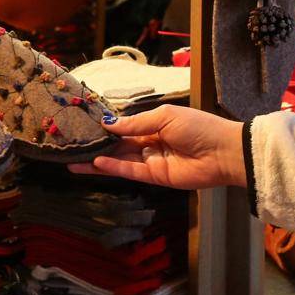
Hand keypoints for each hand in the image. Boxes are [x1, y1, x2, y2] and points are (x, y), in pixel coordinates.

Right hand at [67, 103, 245, 189]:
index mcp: (154, 125)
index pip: (124, 128)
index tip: (83, 126)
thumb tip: (108, 124)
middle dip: (95, 146)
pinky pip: (131, 172)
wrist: (224, 151)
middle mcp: (149, 143)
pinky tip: (96, 163)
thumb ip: (135, 124)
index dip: (105, 128)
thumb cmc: (198, 126)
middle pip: (117, 146)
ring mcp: (151, 161)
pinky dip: (114, 168)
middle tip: (70, 145)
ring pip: (119, 160)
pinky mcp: (155, 177)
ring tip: (72, 159)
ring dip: (97, 160)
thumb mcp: (164, 116)